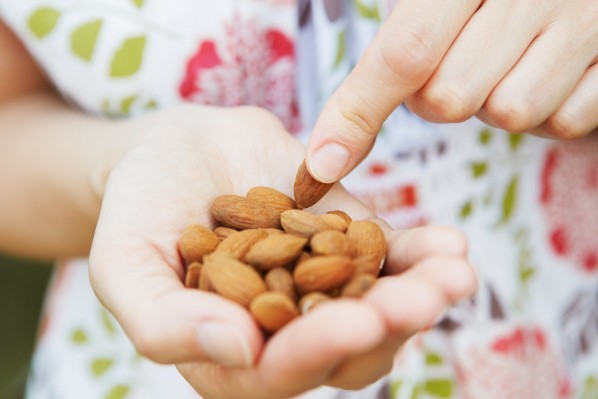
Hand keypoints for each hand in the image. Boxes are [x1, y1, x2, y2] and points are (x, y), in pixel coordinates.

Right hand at [89, 105, 476, 397]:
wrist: (173, 152)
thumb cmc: (138, 211)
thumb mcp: (127, 266)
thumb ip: (165, 322)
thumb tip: (241, 350)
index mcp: (233, 353)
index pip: (281, 371)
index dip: (319, 351)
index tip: (357, 321)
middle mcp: (286, 328)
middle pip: (347, 347)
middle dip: (388, 325)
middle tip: (426, 298)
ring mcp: (322, 283)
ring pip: (380, 304)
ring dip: (420, 293)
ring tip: (453, 273)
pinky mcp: (345, 238)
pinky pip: (388, 254)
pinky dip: (419, 253)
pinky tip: (448, 244)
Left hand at [306, 0, 597, 182]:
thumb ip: (398, 37)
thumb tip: (327, 141)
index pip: (405, 52)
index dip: (358, 111)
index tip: (322, 164)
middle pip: (449, 98)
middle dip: (437, 95)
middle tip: (457, 58)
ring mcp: (587, 23)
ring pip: (508, 113)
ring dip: (494, 100)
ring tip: (509, 58)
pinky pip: (562, 122)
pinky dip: (545, 111)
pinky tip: (550, 71)